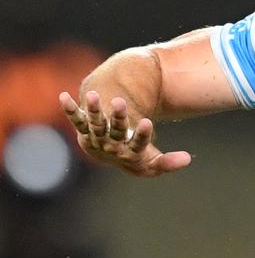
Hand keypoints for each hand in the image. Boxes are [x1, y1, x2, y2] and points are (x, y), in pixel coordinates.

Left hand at [59, 90, 191, 176]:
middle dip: (118, 117)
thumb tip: (188, 160)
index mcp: (129, 155)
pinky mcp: (84, 129)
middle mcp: (111, 147)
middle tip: (121, 101)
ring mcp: (96, 138)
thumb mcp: (152, 160)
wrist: (108, 155)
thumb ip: (169, 163)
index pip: (137, 145)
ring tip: (94, 95)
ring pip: (95, 124)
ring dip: (94, 110)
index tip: (147, 122)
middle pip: (115, 132)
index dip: (141, 135)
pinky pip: (76, 119)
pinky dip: (70, 109)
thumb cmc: (134, 155)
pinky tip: (63, 96)